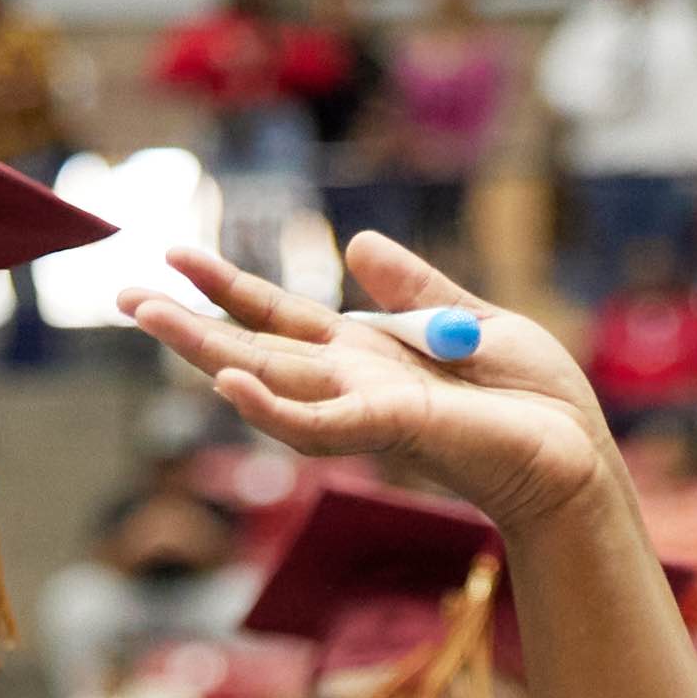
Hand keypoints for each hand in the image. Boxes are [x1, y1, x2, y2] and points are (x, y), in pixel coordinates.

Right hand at [120, 234, 624, 543]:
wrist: (575, 454)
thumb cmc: (534, 402)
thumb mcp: (469, 320)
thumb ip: (412, 289)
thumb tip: (356, 243)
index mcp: (368, 357)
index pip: (283, 318)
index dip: (230, 289)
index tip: (174, 256)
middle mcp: (354, 385)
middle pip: (256, 350)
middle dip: (188, 326)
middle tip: (121, 294)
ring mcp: (366, 410)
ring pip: (270, 382)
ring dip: (208, 353)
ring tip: (149, 318)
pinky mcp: (393, 429)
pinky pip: (321, 422)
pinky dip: (274, 407)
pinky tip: (229, 383)